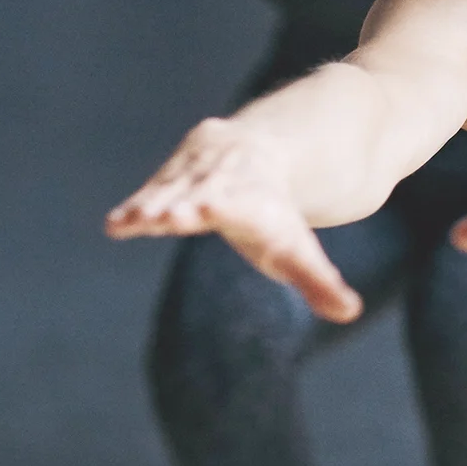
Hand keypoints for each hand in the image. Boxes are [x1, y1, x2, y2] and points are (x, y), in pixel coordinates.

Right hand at [106, 118, 362, 322]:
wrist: (266, 152)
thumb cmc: (275, 217)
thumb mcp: (297, 250)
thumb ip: (319, 281)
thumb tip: (350, 313)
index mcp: (260, 203)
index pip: (243, 208)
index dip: (226, 210)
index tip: (208, 213)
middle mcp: (231, 178)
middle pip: (206, 194)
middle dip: (186, 205)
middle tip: (167, 218)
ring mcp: (202, 165)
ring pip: (174, 188)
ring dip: (152, 205)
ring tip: (127, 223)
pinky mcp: (180, 160)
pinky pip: (155, 186)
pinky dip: (138, 204)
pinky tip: (115, 225)